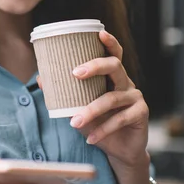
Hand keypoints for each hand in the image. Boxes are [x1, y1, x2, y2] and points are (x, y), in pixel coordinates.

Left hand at [37, 30, 148, 168]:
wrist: (118, 150)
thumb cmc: (98, 123)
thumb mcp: (79, 108)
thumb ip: (64, 95)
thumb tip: (42, 79)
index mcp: (111, 77)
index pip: (113, 54)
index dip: (110, 42)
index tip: (100, 33)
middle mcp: (125, 83)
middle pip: (115, 66)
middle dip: (95, 66)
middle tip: (75, 73)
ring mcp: (135, 97)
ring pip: (112, 98)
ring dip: (91, 111)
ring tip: (75, 123)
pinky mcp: (141, 113)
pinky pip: (120, 119)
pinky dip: (102, 130)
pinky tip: (90, 138)